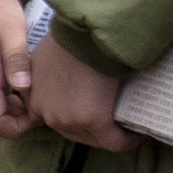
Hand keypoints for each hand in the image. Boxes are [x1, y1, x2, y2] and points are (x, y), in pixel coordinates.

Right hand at [0, 0, 34, 137]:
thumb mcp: (11, 27)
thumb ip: (17, 58)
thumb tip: (23, 89)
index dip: (15, 127)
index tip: (36, 114)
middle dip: (19, 114)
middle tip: (41, 93)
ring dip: (13, 103)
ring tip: (31, 81)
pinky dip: (4, 94)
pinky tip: (18, 75)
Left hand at [28, 35, 135, 151]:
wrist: (87, 32)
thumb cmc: (71, 37)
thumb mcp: (44, 58)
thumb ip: (46, 78)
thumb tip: (63, 82)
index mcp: (33, 99)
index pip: (54, 119)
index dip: (76, 119)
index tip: (94, 115)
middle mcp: (46, 113)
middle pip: (74, 132)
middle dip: (94, 130)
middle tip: (114, 122)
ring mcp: (67, 119)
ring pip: (94, 139)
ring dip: (111, 135)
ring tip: (127, 127)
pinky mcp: (93, 121)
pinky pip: (114, 141)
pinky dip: (128, 140)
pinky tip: (139, 135)